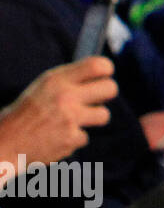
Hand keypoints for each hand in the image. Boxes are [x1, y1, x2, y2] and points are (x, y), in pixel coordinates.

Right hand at [0, 57, 117, 164]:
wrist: (5, 142)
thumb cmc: (26, 113)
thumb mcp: (43, 87)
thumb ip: (70, 80)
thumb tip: (102, 75)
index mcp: (56, 80)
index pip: (97, 66)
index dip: (106, 69)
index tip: (106, 75)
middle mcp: (65, 96)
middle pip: (110, 88)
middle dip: (107, 93)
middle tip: (98, 99)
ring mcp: (69, 118)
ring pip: (104, 115)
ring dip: (92, 119)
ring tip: (73, 121)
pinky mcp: (71, 139)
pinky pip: (85, 136)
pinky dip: (73, 139)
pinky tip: (57, 137)